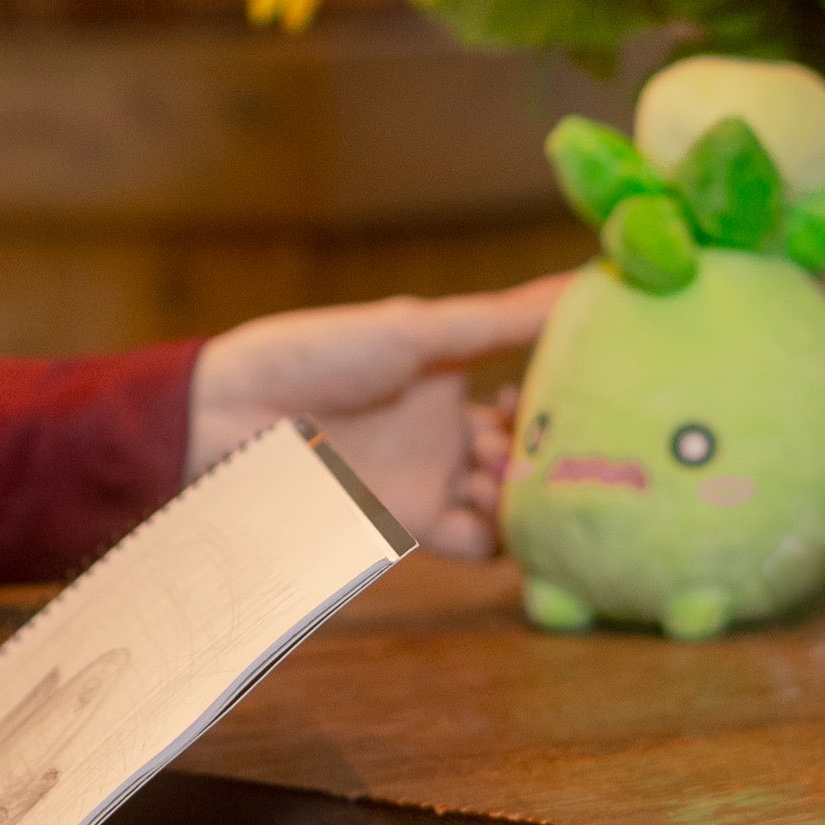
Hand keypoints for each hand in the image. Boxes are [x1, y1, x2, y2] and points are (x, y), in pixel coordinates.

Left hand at [187, 274, 569, 558]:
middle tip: (568, 443)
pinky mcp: (410, 525)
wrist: (228, 420)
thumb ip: (502, 321)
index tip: (595, 388)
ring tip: (518, 473)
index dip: (568, 395)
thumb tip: (588, 282)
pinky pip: (479, 543)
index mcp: (453, 374)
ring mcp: (432, 479)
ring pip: (515, 500)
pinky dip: (505, 534)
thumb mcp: (418, 331)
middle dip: (558, 450)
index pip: (536, 392)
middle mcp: (450, 431)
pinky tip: (505, 512)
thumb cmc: (315, 355)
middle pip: (532, 451)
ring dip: (530, 490)